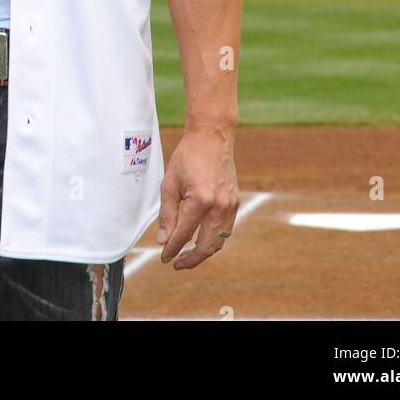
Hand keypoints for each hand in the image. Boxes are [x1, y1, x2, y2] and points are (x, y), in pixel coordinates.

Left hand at [156, 127, 237, 269]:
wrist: (212, 136)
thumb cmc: (188, 156)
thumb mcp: (170, 183)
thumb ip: (167, 214)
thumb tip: (164, 240)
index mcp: (201, 200)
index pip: (184, 234)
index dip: (172, 249)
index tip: (164, 258)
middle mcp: (219, 206)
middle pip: (206, 246)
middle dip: (191, 259)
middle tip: (177, 263)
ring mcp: (231, 205)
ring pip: (219, 241)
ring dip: (203, 252)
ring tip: (187, 254)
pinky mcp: (235, 202)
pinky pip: (226, 230)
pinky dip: (214, 239)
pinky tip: (201, 239)